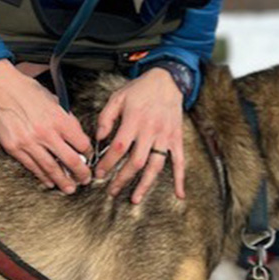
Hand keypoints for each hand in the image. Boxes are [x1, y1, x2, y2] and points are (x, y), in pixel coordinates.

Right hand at [0, 59, 91, 192]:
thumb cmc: (24, 89)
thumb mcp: (51, 98)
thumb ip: (64, 116)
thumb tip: (74, 132)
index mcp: (58, 118)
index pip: (81, 142)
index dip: (88, 152)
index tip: (89, 157)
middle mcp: (46, 133)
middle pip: (70, 160)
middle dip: (81, 173)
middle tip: (85, 179)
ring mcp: (29, 142)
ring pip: (51, 168)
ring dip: (63, 181)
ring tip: (70, 188)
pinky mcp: (14, 148)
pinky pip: (32, 166)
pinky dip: (42, 176)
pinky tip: (49, 181)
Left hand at [94, 68, 184, 203]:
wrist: (167, 80)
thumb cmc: (139, 89)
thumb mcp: (118, 97)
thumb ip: (106, 118)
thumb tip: (99, 139)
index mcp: (134, 120)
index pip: (118, 147)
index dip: (108, 163)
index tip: (99, 173)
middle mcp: (150, 130)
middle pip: (136, 162)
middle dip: (122, 179)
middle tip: (112, 191)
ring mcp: (165, 136)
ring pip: (156, 166)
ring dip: (145, 185)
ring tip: (135, 199)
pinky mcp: (176, 138)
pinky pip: (180, 161)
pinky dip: (180, 179)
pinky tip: (179, 194)